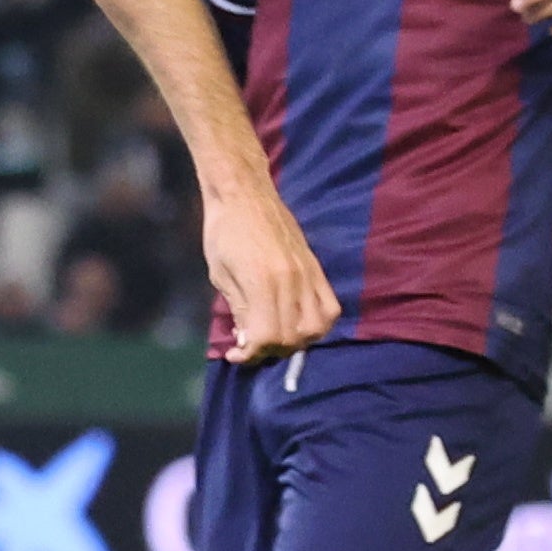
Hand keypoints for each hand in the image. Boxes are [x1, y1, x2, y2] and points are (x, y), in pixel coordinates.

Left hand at [202, 188, 336, 362]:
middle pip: (292, 337)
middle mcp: (291, 281)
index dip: (251, 354)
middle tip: (250, 345)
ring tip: (274, 335)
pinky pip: (330, 307)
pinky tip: (297, 323)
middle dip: (270, 350)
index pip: (268, 336)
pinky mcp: (317, 269)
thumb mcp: (221, 276)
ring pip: (316, 327)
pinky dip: (317, 324)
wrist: (245, 196)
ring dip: (295, 341)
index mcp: (262, 282)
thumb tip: (249, 341)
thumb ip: (239, 310)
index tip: (236, 355)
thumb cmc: (223, 233)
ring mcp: (308, 274)